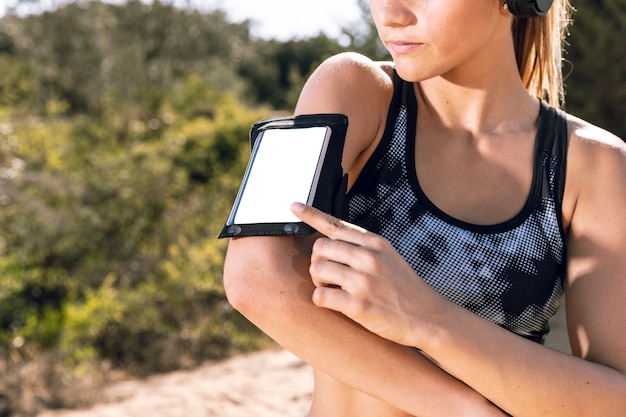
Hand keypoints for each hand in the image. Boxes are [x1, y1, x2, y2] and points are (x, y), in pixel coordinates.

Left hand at [290, 202, 444, 346]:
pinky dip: (322, 300)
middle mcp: (368, 258)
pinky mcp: (358, 306)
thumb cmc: (404, 288)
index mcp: (375, 243)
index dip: (311, 214)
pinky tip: (335, 304)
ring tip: (334, 290)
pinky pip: (320, 296)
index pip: (335, 224)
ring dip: (319, 281)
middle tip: (331, 276)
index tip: (294, 206)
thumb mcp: (389, 256)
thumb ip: (363, 246)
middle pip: (319, 248)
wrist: (427, 317)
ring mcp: (363, 281)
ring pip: (316, 269)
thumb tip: (331, 238)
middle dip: (319, 262)